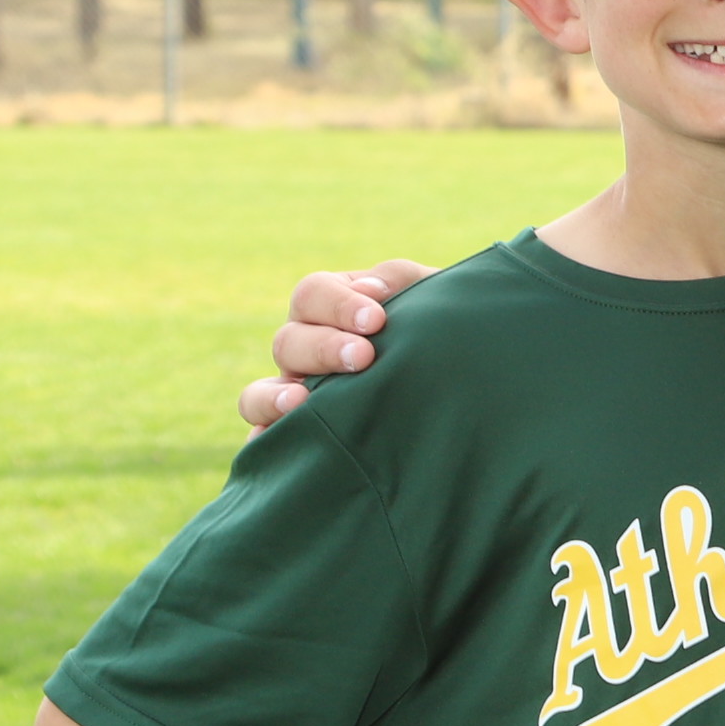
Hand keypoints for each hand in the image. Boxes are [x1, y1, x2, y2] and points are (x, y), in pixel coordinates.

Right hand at [239, 260, 436, 427]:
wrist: (466, 379)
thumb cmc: (440, 332)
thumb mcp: (430, 298)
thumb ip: (401, 281)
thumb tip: (369, 289)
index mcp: (331, 309)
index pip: (312, 294)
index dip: (338, 304)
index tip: (376, 319)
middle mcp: (306, 351)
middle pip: (287, 342)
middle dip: (324, 348)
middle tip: (364, 357)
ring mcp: (296, 394)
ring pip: (258, 393)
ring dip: (274, 396)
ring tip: (300, 401)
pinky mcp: (300, 434)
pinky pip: (265, 440)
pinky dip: (262, 441)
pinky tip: (274, 444)